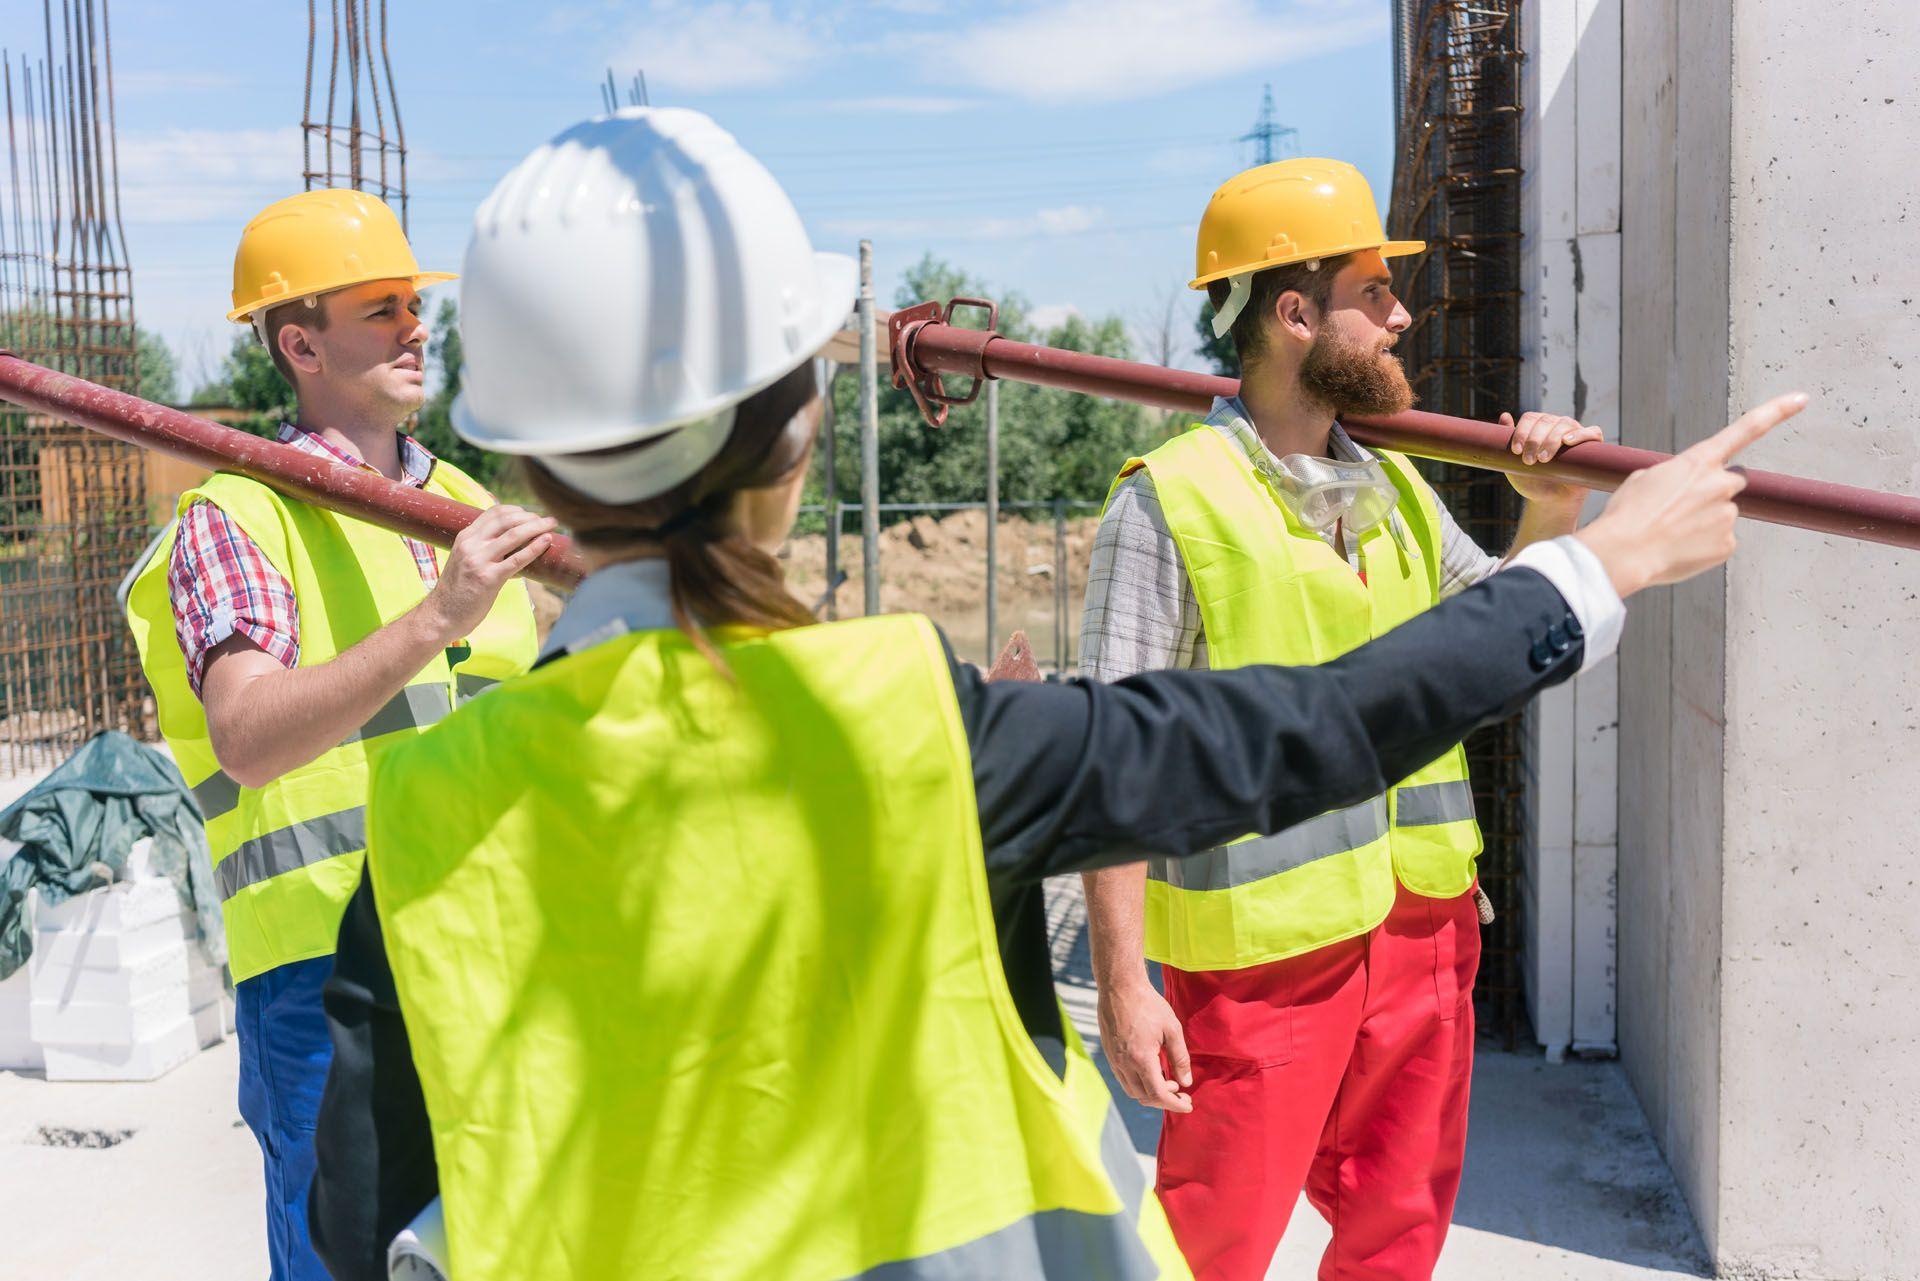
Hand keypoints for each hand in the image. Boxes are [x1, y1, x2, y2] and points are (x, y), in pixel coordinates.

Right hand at [422, 505, 555, 641]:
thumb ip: (484, 550)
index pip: (494, 513)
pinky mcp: (488, 578)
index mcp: (465, 538)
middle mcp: (471, 544)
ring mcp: (479, 560)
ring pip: (514, 535)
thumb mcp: (465, 561)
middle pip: (506, 520)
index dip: (516, 510)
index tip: (531, 514)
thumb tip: (515, 547)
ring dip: (537, 527)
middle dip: (531, 517)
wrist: (441, 615)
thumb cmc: (457, 591)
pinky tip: (546, 542)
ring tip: (552, 525)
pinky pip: (517, 559)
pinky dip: (535, 548)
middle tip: (548, 520)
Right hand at [1096, 979, 1191, 1112]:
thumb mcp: (1172, 1029)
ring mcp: (1114, 1060)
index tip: (1188, 1105)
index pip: (1158, 1094)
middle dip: (1165, 1100)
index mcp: (1141, 1059)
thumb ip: (1180, 1058)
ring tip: (1168, 1082)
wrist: (1119, 987)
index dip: (1175, 1104)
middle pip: (1144, 1097)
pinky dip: (1140, 1084)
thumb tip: (1186, 1082)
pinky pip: (1124, 1079)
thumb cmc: (1148, 1005)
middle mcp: (1124, 1064)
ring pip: (1132, 1091)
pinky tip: (1152, 1072)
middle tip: (1182, 1093)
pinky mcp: (1110, 1054)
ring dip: (1151, 1093)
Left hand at [1502, 411, 1604, 504]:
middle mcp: (1558, 425)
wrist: (1550, 501)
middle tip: (1528, 461)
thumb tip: (1504, 415)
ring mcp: (1576, 432)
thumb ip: (1507, 440)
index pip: (1531, 418)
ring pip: (1565, 425)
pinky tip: (1567, 441)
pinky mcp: (1592, 445)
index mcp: (1539, 425)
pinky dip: (1581, 434)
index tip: (1516, 451)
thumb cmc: (1532, 480)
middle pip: (1546, 420)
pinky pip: (1592, 432)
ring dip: (1552, 440)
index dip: (1522, 431)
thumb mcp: (1513, 462)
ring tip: (1543, 460)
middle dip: (1534, 440)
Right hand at [1575, 392, 1807, 595]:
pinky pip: (1719, 542)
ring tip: (1670, 533)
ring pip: (1721, 515)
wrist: (1624, 553)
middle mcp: (1721, 484)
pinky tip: (1678, 549)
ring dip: (1702, 522)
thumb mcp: (1644, 480)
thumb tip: (1688, 491)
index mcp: (1698, 461)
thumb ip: (1675, 476)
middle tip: (1682, 508)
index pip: (1746, 429)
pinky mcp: (1728, 545)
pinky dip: (1702, 547)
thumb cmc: (1627, 515)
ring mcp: (1727, 515)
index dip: (1777, 412)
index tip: (1802, 399)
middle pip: (1731, 481)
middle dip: (1714, 491)